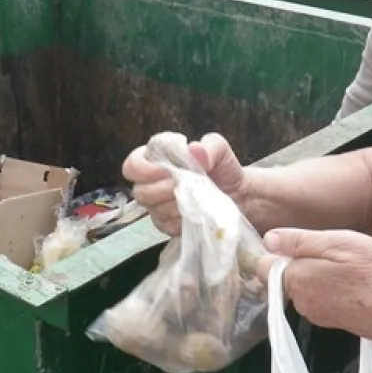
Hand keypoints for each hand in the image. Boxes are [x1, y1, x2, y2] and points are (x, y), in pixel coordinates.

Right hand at [122, 133, 247, 236]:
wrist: (238, 196)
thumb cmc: (222, 170)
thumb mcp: (220, 150)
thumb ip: (208, 146)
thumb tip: (194, 149)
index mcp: (156, 161)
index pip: (133, 165)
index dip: (144, 168)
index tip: (167, 170)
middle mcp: (151, 185)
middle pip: (139, 191)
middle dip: (163, 188)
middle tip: (185, 185)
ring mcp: (157, 207)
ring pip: (153, 209)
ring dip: (176, 203)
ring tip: (195, 196)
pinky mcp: (168, 226)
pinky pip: (166, 225)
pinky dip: (182, 217)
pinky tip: (196, 211)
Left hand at [256, 229, 371, 350]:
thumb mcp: (339, 242)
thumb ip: (300, 241)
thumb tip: (268, 240)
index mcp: (296, 279)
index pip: (263, 265)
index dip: (278, 249)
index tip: (301, 240)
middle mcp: (300, 301)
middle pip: (285, 275)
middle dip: (302, 259)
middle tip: (334, 249)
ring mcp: (316, 314)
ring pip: (305, 285)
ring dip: (319, 272)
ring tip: (348, 263)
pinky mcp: (333, 321)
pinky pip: (321, 296)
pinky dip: (332, 286)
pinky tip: (354, 280)